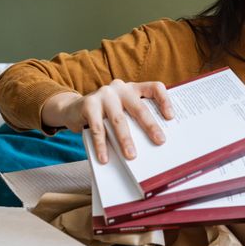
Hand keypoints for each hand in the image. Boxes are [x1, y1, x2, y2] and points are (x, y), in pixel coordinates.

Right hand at [42, 80, 173, 162]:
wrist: (73, 109)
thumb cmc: (105, 114)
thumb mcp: (122, 111)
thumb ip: (134, 119)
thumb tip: (152, 143)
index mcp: (133, 89)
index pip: (153, 88)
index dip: (164, 100)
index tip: (171, 117)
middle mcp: (120, 88)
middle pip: (138, 107)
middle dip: (150, 126)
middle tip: (159, 141)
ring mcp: (103, 95)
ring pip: (118, 120)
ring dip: (125, 140)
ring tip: (131, 156)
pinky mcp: (88, 104)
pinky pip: (97, 128)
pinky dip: (101, 145)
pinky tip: (104, 158)